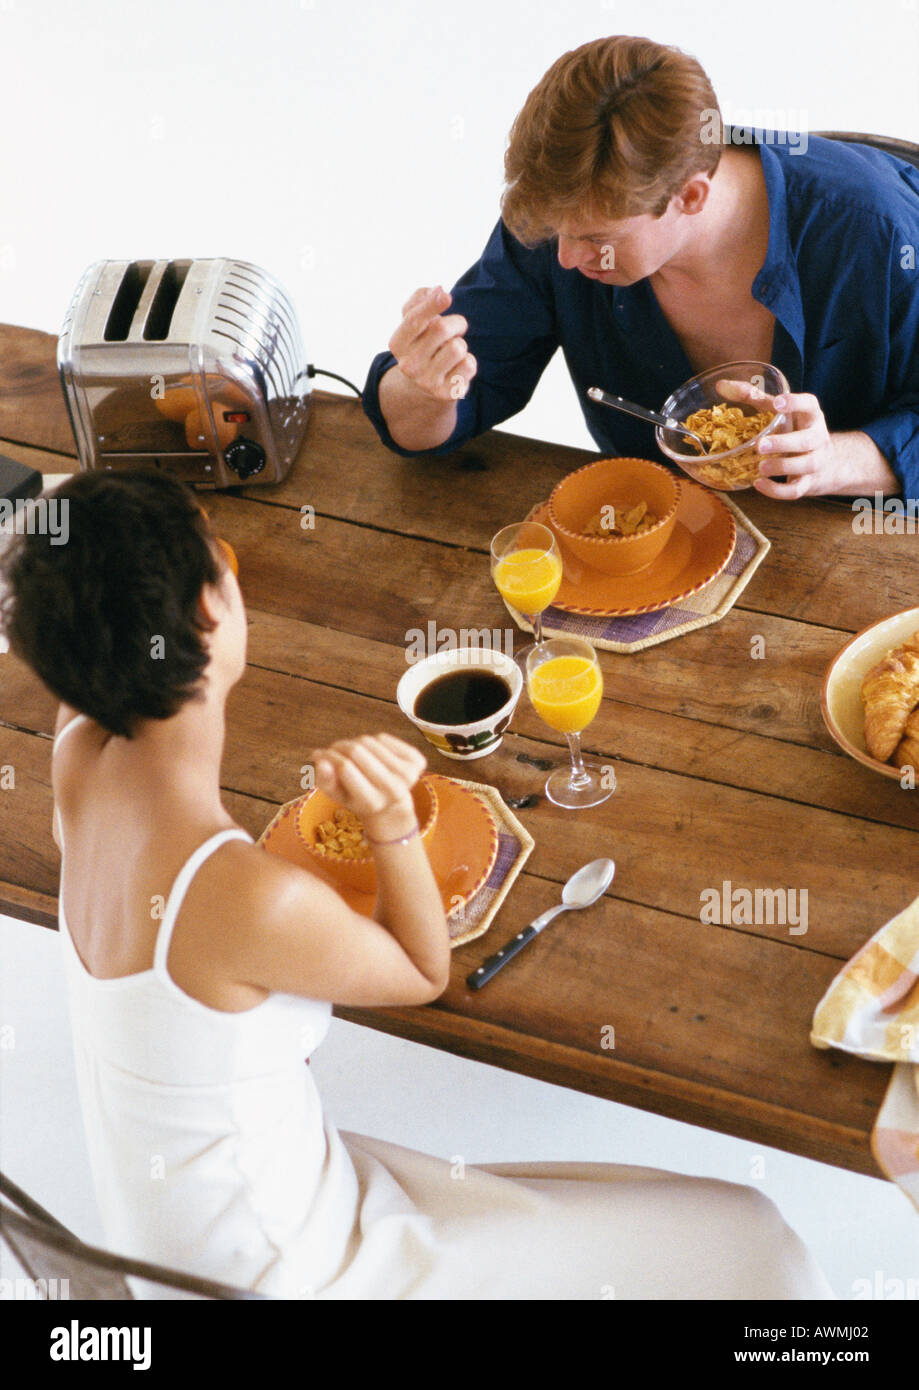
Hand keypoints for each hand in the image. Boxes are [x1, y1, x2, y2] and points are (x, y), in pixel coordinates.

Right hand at [312, 734, 426, 842]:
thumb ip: (325, 780)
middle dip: (339, 746)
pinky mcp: (417, 761)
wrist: (390, 805)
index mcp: (372, 803)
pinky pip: (384, 738)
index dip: (329, 756)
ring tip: (351, 753)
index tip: (320, 755)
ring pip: (369, 741)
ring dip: (355, 743)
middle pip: (356, 751)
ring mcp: (409, 775)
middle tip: (333, 750)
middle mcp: (394, 790)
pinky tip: (373, 754)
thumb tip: (320, 759)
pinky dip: (373, 742)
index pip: (344, 767)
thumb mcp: (338, 795)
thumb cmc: (358, 798)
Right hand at [388, 286, 476, 402]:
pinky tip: (457, 367)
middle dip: (456, 323)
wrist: (424, 388)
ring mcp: (427, 382)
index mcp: (397, 344)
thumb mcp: (413, 322)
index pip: (414, 320)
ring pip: (458, 347)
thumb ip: (419, 300)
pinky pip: (469, 365)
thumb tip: (437, 290)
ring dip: (461, 344)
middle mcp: (409, 365)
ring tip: (452, 351)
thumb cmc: (422, 344)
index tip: (445, 295)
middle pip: (441, 328)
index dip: (431, 304)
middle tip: (456, 329)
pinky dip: (468, 362)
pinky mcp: (447, 393)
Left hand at [714, 379, 897, 498]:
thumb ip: (753, 397)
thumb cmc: (793, 430)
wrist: (825, 463)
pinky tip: (758, 484)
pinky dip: (777, 490)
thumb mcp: (778, 413)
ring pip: (804, 465)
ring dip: (782, 467)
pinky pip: (795, 490)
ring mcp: (815, 462)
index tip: (777, 402)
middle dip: (785, 443)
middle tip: (760, 445)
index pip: (810, 404)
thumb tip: (721, 385)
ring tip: (760, 468)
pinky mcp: (807, 483)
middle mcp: (817, 437)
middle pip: (807, 440)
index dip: (795, 402)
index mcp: (810, 416)